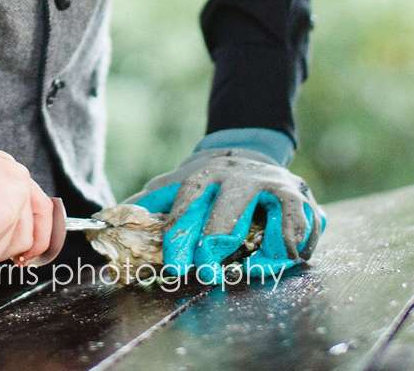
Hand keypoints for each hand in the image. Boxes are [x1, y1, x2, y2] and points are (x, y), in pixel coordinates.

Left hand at [123, 127, 324, 280]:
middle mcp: (242, 177)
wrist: (250, 148)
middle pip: (231, 204)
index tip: (176, 261)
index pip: (191, 200)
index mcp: (207, 174)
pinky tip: (292, 254)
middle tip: (208, 264)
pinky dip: (300, 236)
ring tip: (260, 265)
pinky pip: (305, 218)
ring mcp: (274, 185)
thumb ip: (150, 200)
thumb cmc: (209, 180)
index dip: (182, 231)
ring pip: (277, 207)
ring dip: (270, 239)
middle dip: (219, 235)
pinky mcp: (301, 197)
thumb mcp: (179, 182)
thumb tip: (107, 219)